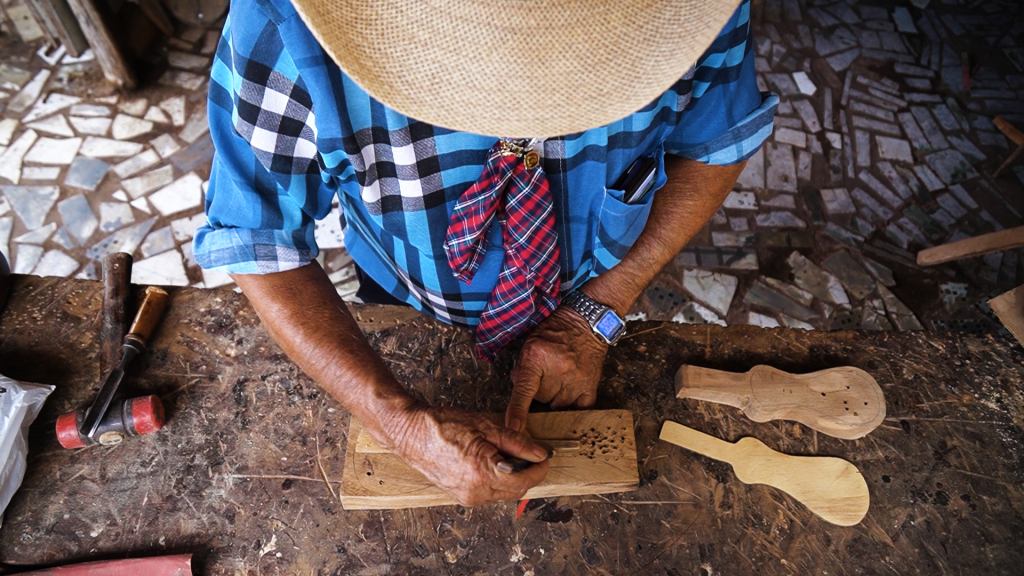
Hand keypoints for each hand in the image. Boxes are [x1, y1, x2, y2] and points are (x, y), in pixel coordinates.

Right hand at [389, 406, 549, 505]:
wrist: (410, 433)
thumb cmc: (443, 425)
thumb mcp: (486, 426)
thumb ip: (516, 442)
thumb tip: (539, 453)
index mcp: (482, 473)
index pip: (524, 480)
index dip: (539, 469)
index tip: (545, 457)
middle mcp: (475, 491)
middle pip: (516, 490)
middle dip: (528, 474)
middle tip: (531, 454)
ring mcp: (466, 497)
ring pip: (503, 494)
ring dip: (512, 478)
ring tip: (508, 454)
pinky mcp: (460, 497)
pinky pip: (488, 493)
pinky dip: (497, 481)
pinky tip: (493, 462)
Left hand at [505, 305, 607, 431]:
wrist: (586, 322)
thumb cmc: (556, 331)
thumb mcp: (531, 343)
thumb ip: (522, 368)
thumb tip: (518, 390)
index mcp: (538, 356)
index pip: (525, 389)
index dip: (518, 410)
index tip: (514, 428)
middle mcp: (558, 369)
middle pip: (541, 399)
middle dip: (540, 391)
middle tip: (546, 374)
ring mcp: (576, 379)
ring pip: (557, 406)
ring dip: (556, 396)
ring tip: (560, 378)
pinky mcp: (590, 385)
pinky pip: (578, 408)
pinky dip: (572, 403)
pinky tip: (571, 389)